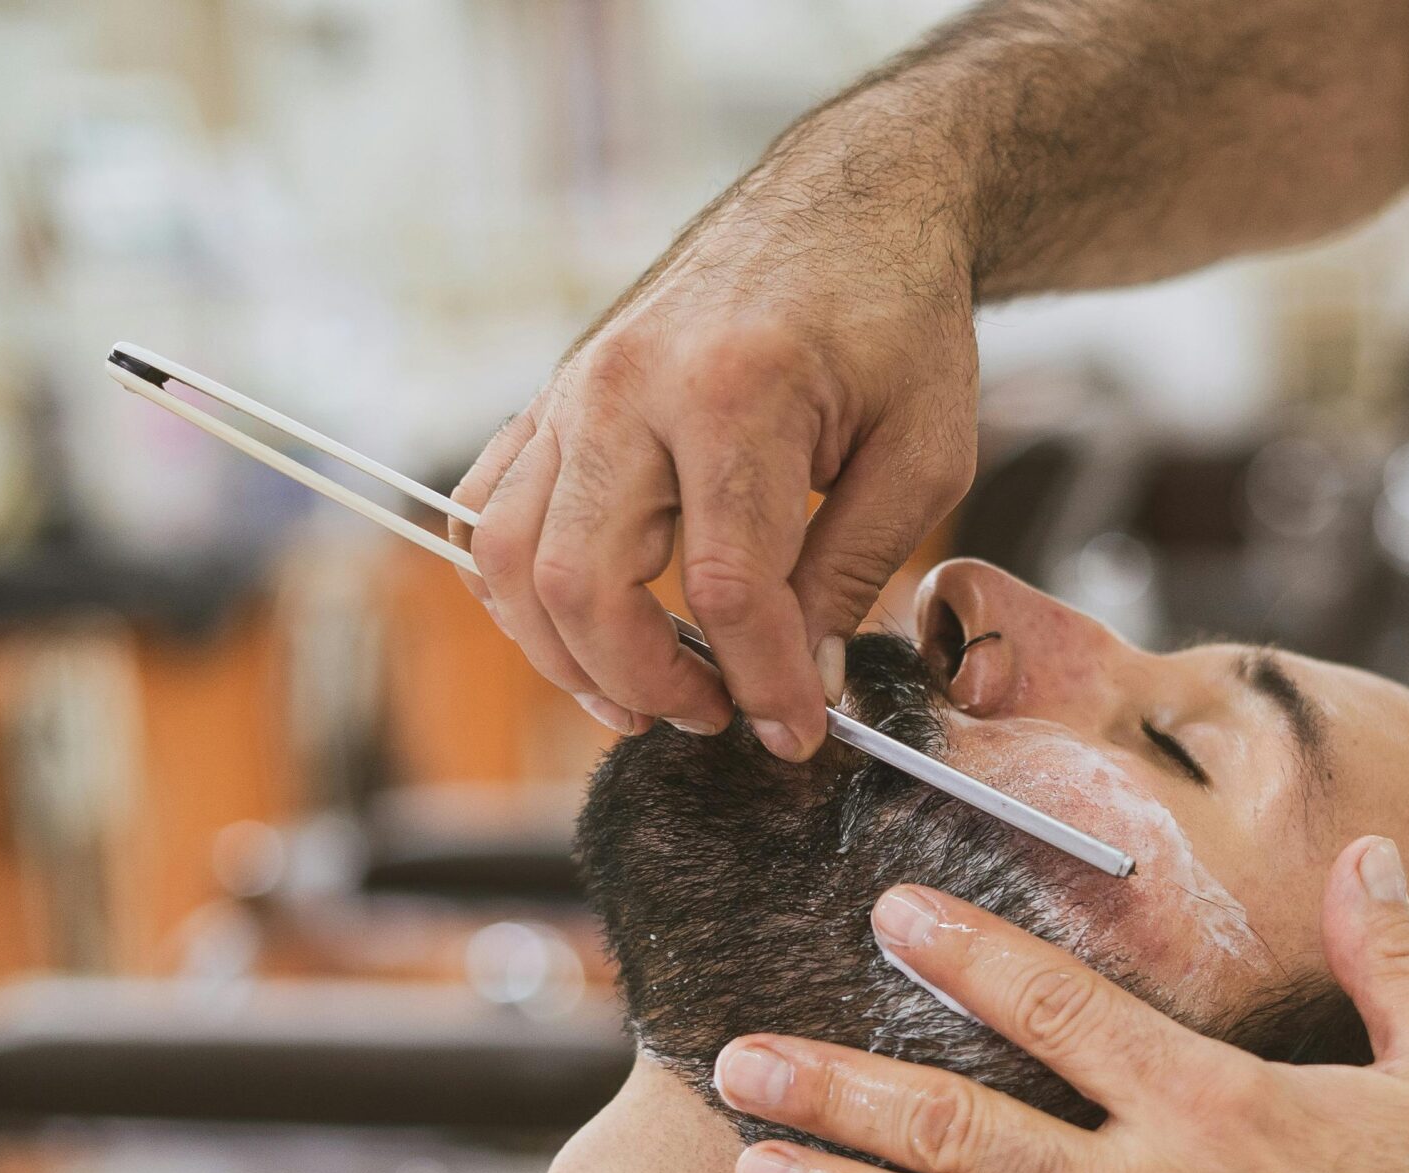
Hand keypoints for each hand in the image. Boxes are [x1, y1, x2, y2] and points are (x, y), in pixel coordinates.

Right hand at [452, 126, 981, 760]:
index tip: (798, 734)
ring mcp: (574, 389)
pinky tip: (582, 631)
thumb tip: (800, 683)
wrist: (849, 203)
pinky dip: (513, 593)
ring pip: (508, 558)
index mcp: (734, 392)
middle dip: (646, 684)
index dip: (763, 684)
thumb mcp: (923, 452)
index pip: (727, 589)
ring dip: (564, 656)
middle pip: (583, 583)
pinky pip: (485, 513)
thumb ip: (855, 572)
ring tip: (644, 699)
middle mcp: (629, 388)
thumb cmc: (896, 320)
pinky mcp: (552, 398)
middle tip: (718, 720)